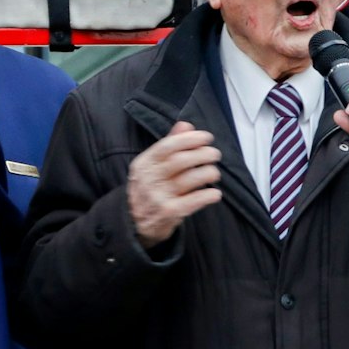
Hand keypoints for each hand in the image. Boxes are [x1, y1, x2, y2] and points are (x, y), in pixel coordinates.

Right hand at [126, 121, 222, 245]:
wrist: (133, 223)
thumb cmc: (147, 189)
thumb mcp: (150, 166)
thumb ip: (168, 144)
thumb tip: (186, 125)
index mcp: (144, 163)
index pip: (168, 146)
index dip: (190, 139)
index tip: (207, 137)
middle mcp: (149, 179)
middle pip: (182, 160)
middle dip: (204, 154)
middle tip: (215, 154)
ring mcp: (159, 196)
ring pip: (191, 179)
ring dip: (209, 173)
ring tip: (214, 173)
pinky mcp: (169, 213)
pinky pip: (194, 200)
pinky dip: (209, 195)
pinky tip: (215, 193)